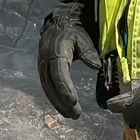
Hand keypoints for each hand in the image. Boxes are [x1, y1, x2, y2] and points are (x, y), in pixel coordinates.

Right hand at [37, 0, 100, 118]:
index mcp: (55, 53)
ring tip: (71, 115)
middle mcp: (45, 62)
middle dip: (63, 102)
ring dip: (58, 104)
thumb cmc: (73, 32)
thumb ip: (88, 52)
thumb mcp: (82, 38)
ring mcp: (42, 67)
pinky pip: (47, 87)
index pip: (59, 75)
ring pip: (48, 89)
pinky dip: (54, 99)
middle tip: (76, 114)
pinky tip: (63, 107)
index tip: (74, 102)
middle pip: (52, 86)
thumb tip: (97, 67)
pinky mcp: (43, 71)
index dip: (65, 89)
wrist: (58, 24)